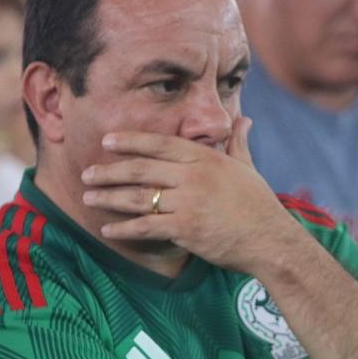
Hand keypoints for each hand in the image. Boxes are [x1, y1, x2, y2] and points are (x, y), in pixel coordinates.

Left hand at [80, 116, 303, 273]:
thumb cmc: (259, 204)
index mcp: (206, 158)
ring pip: (139, 197)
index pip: (160, 144)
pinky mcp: (185, 228)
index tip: (108, 141)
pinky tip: (108, 229)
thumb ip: (238, 142)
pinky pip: (146, 226)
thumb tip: (244, 119)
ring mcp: (189, 202)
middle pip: (141, 169)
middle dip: (110, 171)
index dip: (131, 141)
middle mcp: (194, 176)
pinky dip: (124, 228)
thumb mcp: (248, 168)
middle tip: (87, 173)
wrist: (270, 240)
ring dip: (109, 197)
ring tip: (88, 198)